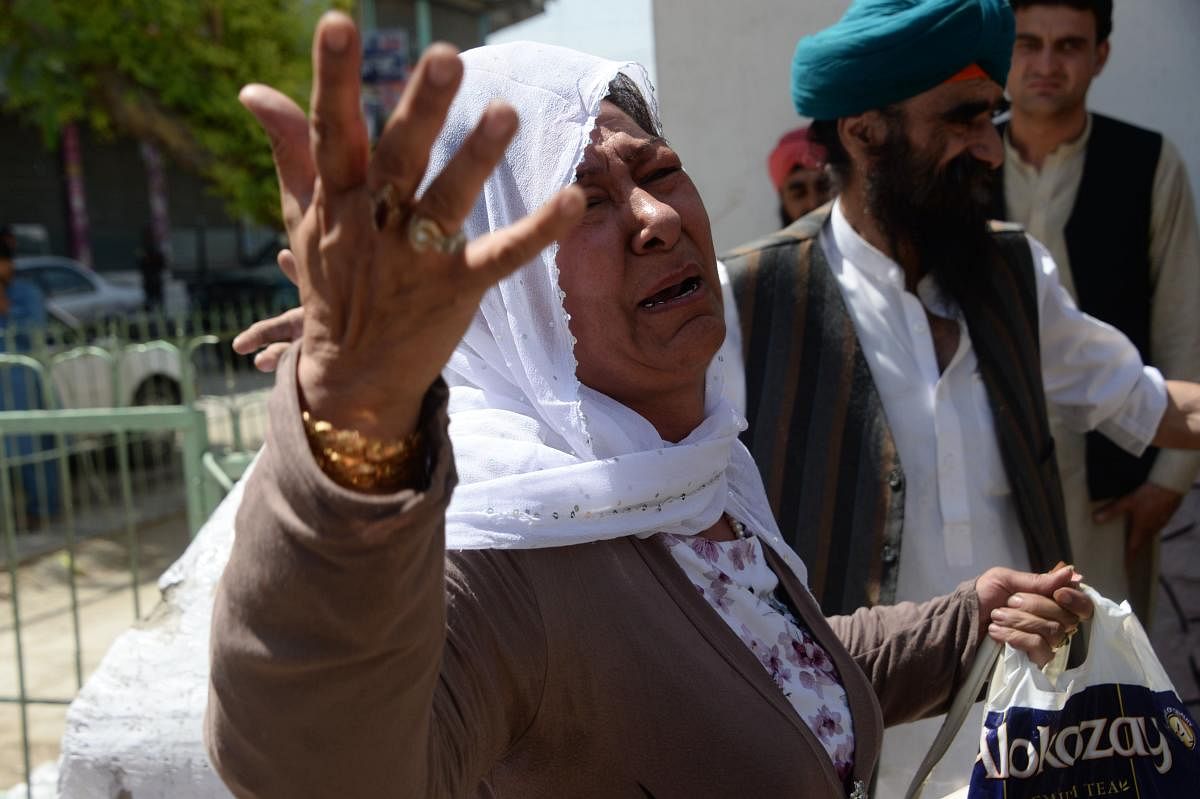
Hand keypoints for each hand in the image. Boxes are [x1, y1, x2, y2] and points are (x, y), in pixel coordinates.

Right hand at [240, 12, 583, 437]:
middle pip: (398, 160)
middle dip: (420, 109)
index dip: (331, 78)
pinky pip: (500, 258)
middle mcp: (373, 226)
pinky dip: (536, 233)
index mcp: (335, 200)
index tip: (337, 23)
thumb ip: (292, 152)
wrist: (350, 376)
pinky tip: (570, 200)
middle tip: (445, 57)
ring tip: (506, 112)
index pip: (331, 131)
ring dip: (475, 159)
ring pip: (447, 203)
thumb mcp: (304, 219)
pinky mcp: (457, 290)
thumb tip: (255, 90)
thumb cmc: (331, 285)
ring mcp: (416, 260)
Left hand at [976, 565, 1091, 666]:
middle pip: (1066, 617)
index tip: (1058, 594)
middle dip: (1033, 606)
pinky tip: (997, 632)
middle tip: (1008, 603)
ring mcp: (1045, 642)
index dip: (1077, 600)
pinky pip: (1040, 648)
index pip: (1083, 605)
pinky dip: (1016, 637)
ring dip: (1019, 621)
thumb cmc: (983, 595)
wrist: (961, 619)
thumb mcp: (1005, 580)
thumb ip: (1038, 580)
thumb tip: (1072, 573)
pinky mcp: (1034, 658)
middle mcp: (1054, 621)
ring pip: (1051, 631)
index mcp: (1051, 600)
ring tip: (997, 616)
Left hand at [1093, 481, 1182, 562]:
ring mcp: (1159, 523)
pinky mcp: (1163, 517)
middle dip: (1133, 551)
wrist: (1170, 487)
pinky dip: (1146, 531)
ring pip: (1147, 536)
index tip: (1125, 568)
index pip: (1133, 548)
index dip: (1129, 558)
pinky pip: (1153, 528)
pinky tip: (1143, 527)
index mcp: (1142, 528)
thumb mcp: (1128, 502)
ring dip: (1139, 541)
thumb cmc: (1150, 495)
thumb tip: (1096, 519)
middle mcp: (1151, 529)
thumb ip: (1112, 511)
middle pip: (1141, 543)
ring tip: (1132, 544)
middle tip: (1126, 557)